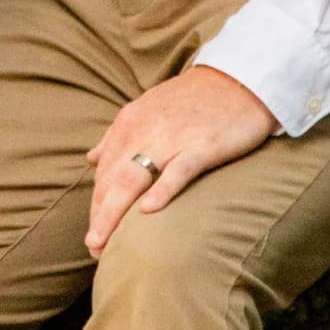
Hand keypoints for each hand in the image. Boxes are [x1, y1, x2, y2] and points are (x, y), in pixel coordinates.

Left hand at [85, 66, 277, 254]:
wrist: (239, 80)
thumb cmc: (193, 100)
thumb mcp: (147, 109)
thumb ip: (118, 136)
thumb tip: (91, 159)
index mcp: (129, 124)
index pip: (105, 172)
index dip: (97, 205)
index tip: (92, 235)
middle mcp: (144, 130)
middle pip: (114, 179)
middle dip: (100, 215)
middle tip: (93, 248)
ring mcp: (172, 138)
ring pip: (135, 178)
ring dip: (115, 212)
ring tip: (105, 242)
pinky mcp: (203, 146)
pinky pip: (179, 170)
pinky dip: (162, 190)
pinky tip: (148, 212)